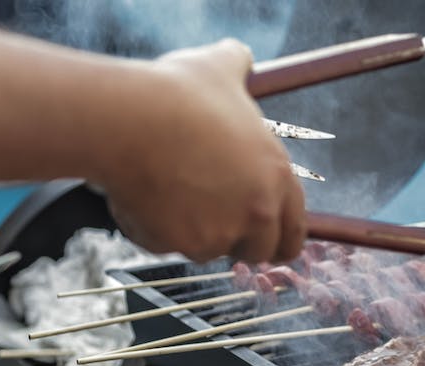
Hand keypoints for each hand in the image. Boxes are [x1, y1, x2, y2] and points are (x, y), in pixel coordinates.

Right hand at [96, 39, 306, 262]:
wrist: (129, 118)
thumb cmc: (177, 93)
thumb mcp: (220, 68)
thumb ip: (239, 66)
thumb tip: (239, 55)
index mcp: (277, 177)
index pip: (295, 232)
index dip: (280, 239)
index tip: (268, 242)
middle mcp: (256, 212)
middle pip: (257, 251)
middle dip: (236, 241)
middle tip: (210, 218)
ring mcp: (217, 233)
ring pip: (205, 248)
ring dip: (190, 230)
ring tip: (168, 185)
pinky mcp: (177, 244)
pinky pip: (163, 243)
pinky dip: (151, 227)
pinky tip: (140, 192)